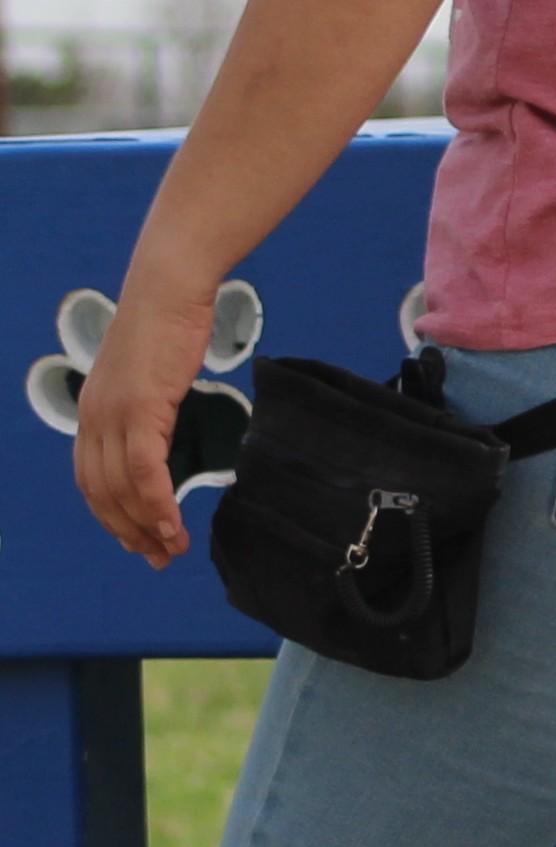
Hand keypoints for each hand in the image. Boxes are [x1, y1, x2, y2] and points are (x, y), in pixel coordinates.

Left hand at [73, 259, 222, 566]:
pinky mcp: (141, 409)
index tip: (140, 540)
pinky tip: (172, 521)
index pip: (93, 480)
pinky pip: (146, 469)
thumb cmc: (168, 326)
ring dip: (147, 525)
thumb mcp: (149, 376)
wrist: (169, 290)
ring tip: (172, 548)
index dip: (113, 516)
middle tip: (158, 557)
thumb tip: (161, 431)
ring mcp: (113, 415)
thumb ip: (147, 408)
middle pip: (103, 493)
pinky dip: (157, 502)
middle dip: (129, 531)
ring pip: (122, 488)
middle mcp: (93, 420)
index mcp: (92, 414)